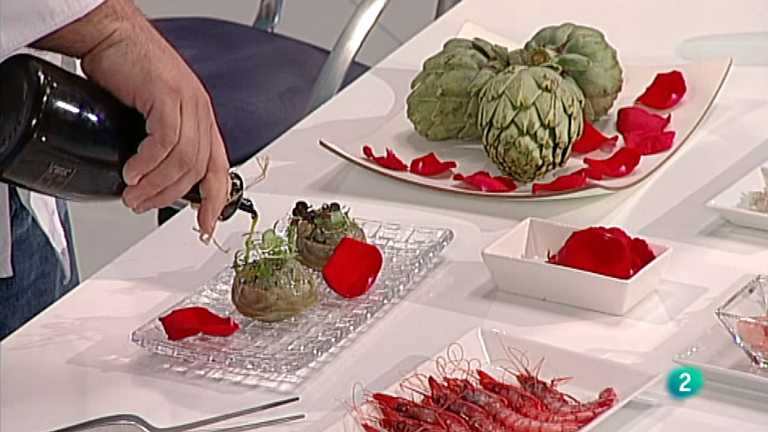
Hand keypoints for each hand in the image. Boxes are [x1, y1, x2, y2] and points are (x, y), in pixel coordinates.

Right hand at [33, 0, 229, 235]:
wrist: (111, 36)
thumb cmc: (127, 71)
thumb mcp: (150, 117)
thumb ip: (159, 146)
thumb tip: (150, 180)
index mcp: (201, 119)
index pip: (219, 168)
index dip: (216, 201)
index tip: (207, 225)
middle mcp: (200, 112)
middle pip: (198, 169)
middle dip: (170, 196)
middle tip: (143, 205)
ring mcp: (188, 102)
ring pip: (183, 159)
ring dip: (156, 184)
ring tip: (133, 193)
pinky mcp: (169, 94)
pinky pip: (166, 140)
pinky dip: (148, 162)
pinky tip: (132, 171)